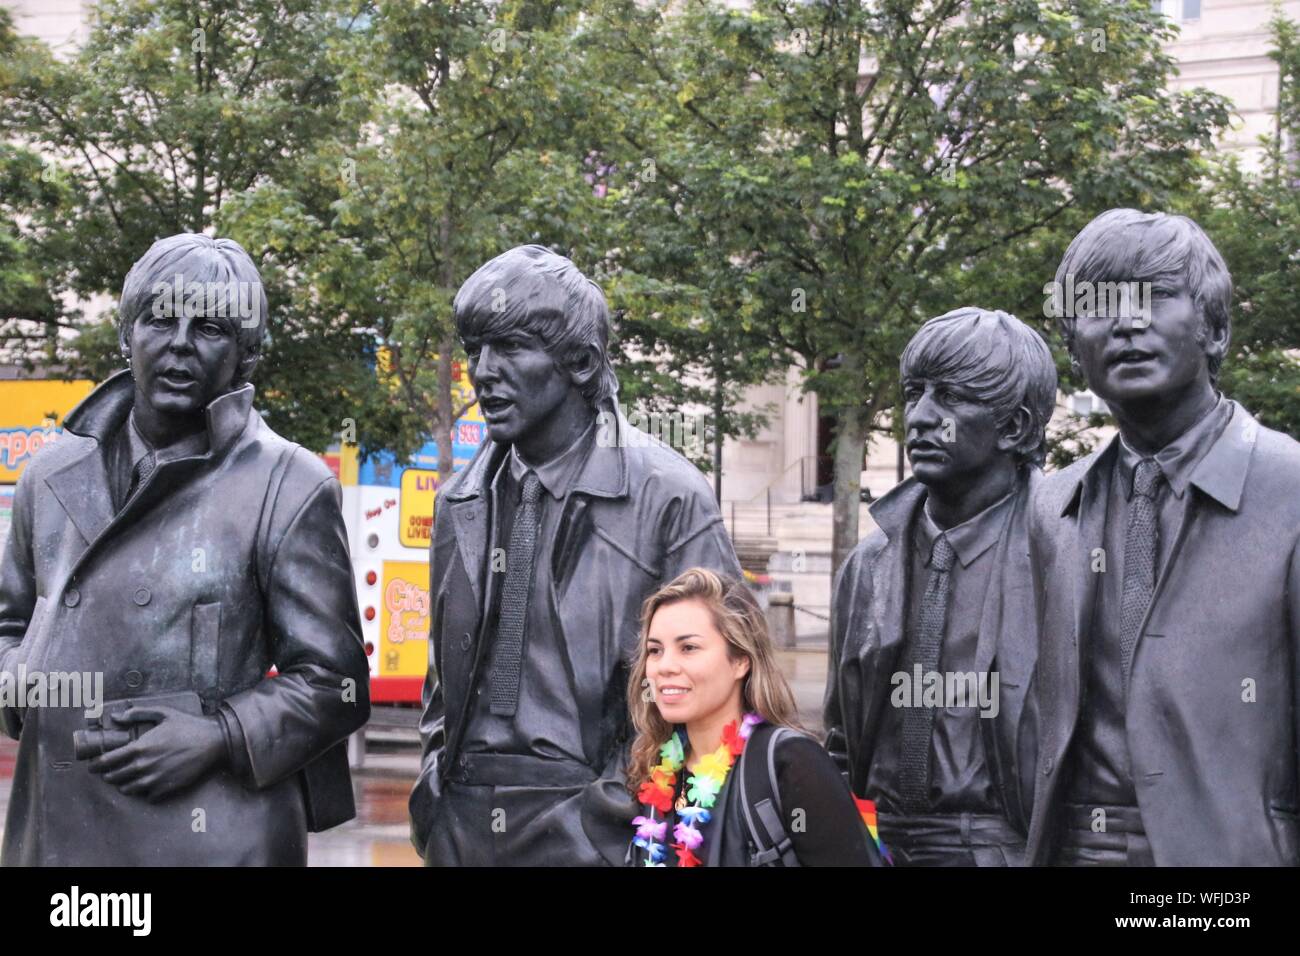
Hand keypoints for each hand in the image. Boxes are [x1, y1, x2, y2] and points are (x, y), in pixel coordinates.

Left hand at [87, 706, 226, 801]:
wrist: (213, 742)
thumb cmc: (188, 725)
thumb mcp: (163, 712)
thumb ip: (137, 713)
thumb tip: (116, 717)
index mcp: (139, 747)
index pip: (107, 761)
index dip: (95, 765)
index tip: (92, 766)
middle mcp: (143, 766)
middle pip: (115, 777)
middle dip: (108, 776)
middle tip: (107, 773)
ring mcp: (154, 779)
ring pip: (128, 789)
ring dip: (123, 785)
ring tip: (124, 780)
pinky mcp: (166, 788)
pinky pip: (147, 796)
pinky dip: (143, 792)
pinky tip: (146, 785)